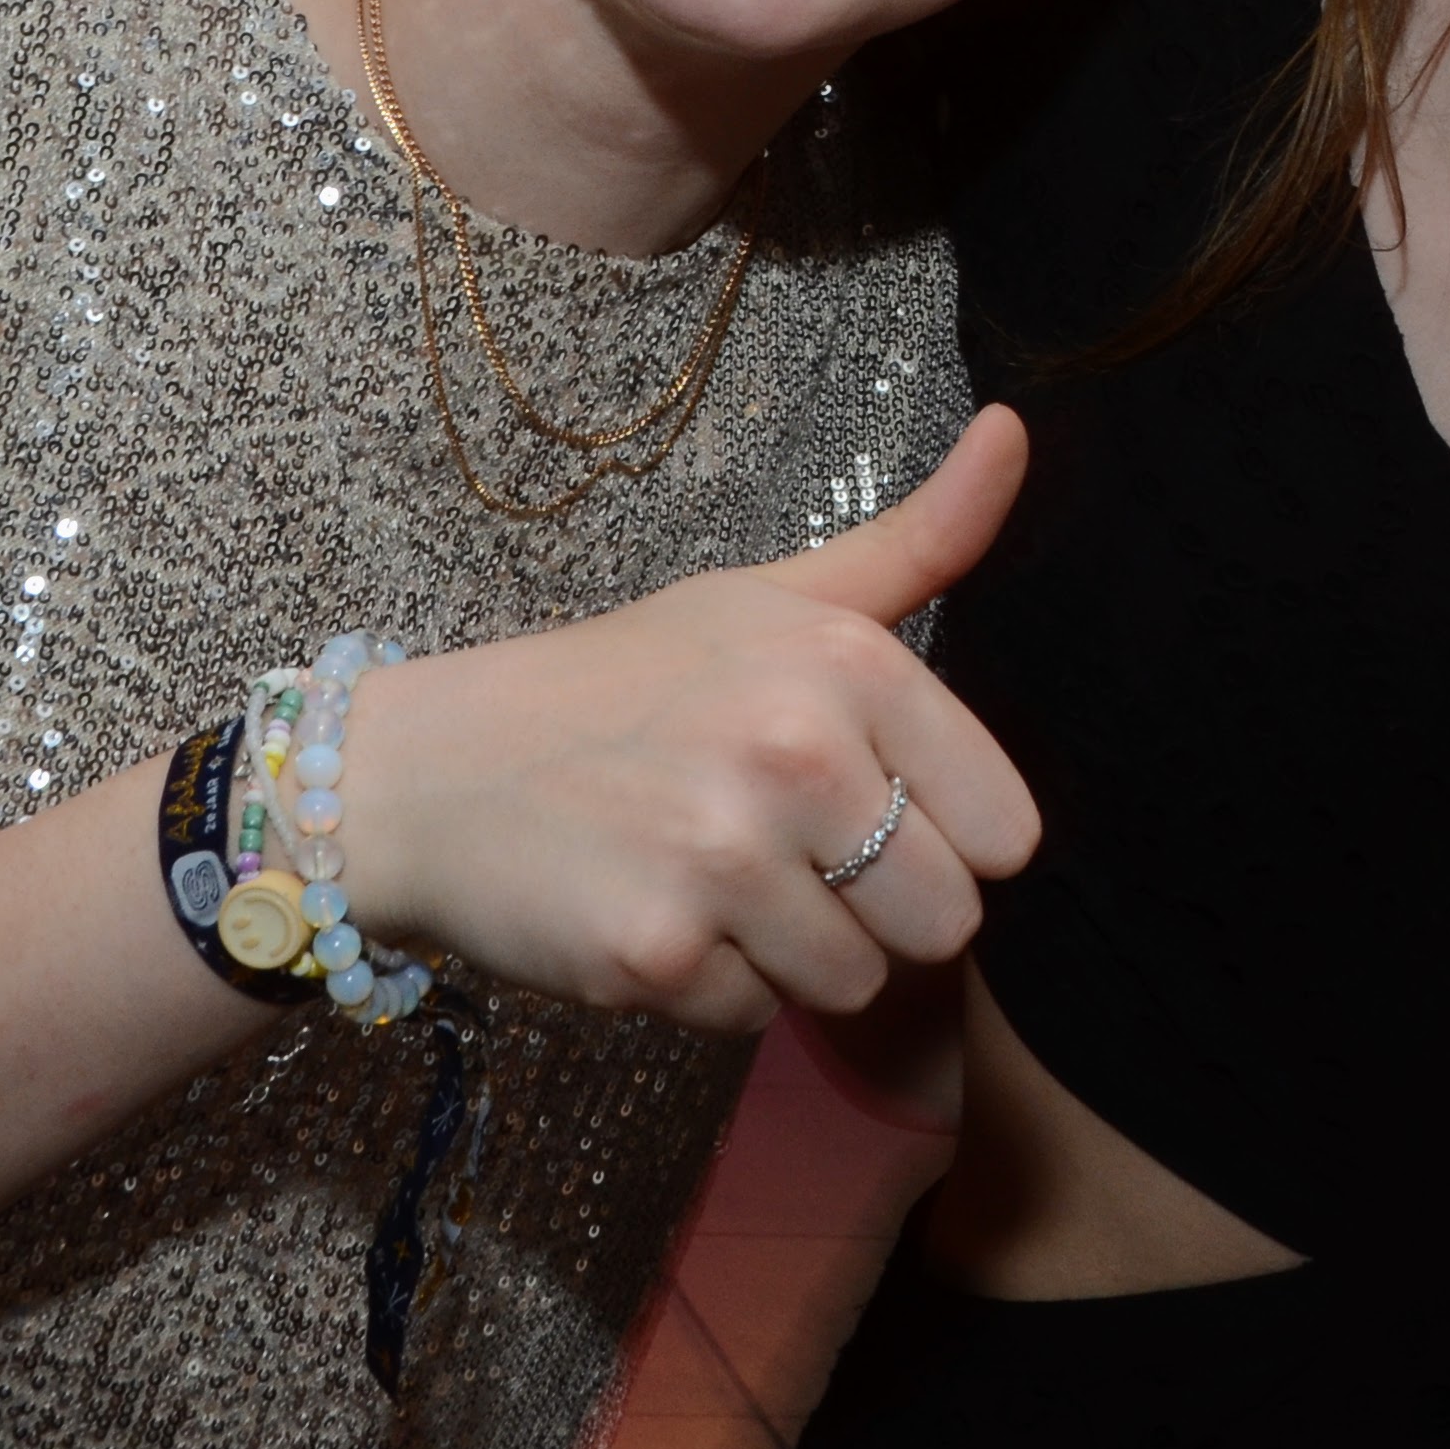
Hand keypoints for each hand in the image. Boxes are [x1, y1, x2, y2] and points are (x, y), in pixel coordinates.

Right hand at [333, 405, 1042, 1028]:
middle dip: (875, 909)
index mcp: (851, 664)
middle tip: (781, 853)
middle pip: (946, 921)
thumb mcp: (780, 596)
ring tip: (712, 879)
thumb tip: (1016, 429)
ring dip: (793, 955)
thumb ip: (923, 539)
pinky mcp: (657, 955)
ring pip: (857, 983)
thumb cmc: (629, 682)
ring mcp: (724, 857)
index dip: (940, 833)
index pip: (1007, 833)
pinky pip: (759, 1019)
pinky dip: (711, 988)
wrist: (433, 771)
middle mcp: (797, 752)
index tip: (860, 801)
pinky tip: (656, 913)